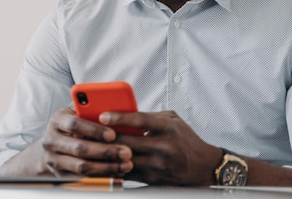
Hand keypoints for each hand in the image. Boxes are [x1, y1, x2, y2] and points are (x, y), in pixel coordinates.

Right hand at [35, 107, 133, 176]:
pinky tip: (117, 173)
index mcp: (57, 120)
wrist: (52, 146)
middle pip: (79, 148)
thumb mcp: (77, 112)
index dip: (94, 130)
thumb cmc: (72, 124)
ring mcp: (54, 159)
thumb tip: (114, 108)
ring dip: (106, 167)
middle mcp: (51, 140)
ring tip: (125, 165)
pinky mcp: (60, 175)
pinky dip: (102, 177)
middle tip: (127, 152)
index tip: (112, 134)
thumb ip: (91, 109)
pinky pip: (83, 179)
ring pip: (82, 166)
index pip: (74, 124)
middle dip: (106, 151)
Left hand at [100, 110, 221, 184]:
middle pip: (128, 141)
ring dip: (106, 154)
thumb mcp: (172, 120)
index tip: (102, 115)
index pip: (141, 120)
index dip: (120, 117)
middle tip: (87, 131)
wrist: (204, 167)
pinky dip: (112, 168)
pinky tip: (100, 162)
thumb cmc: (185, 139)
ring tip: (89, 146)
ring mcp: (158, 166)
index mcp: (168, 128)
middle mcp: (164, 147)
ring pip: (124, 160)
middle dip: (105, 137)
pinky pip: (127, 174)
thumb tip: (122, 112)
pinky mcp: (153, 180)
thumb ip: (149, 116)